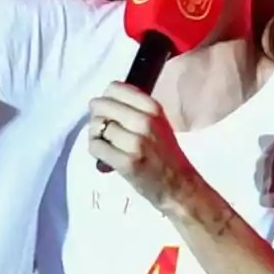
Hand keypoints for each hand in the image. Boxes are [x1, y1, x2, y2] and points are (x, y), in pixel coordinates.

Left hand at [88, 82, 199, 208]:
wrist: (178, 184)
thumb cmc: (164, 153)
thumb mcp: (157, 122)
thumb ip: (134, 107)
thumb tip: (104, 98)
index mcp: (153, 108)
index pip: (114, 88)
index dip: (105, 98)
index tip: (108, 110)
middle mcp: (145, 121)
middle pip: (101, 105)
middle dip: (96, 116)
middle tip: (102, 128)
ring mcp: (136, 143)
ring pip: (97, 126)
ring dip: (95, 135)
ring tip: (105, 143)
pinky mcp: (126, 163)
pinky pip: (96, 147)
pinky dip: (96, 149)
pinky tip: (104, 154)